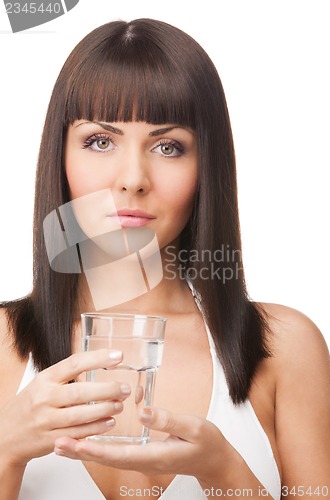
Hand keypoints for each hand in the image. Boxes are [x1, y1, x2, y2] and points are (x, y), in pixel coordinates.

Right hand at [0, 349, 129, 466]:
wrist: (5, 435)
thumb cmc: (30, 404)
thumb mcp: (43, 383)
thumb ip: (67, 375)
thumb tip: (100, 360)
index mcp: (45, 379)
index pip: (74, 364)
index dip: (98, 358)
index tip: (119, 356)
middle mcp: (44, 398)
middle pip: (79, 392)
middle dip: (106, 390)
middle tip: (125, 388)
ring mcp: (46, 420)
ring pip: (79, 415)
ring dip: (103, 410)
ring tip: (120, 405)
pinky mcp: (49, 440)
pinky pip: (76, 434)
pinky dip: (95, 428)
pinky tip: (109, 423)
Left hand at [54, 407, 229, 482]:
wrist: (214, 459)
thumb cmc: (206, 443)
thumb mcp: (193, 427)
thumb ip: (169, 420)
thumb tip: (143, 411)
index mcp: (155, 455)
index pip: (119, 455)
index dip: (96, 449)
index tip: (75, 443)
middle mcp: (144, 461)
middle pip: (106, 459)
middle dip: (80, 452)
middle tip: (57, 444)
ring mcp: (142, 460)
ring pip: (108, 457)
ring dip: (84, 450)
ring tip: (63, 443)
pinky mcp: (142, 454)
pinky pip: (115, 453)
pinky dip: (98, 446)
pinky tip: (87, 438)